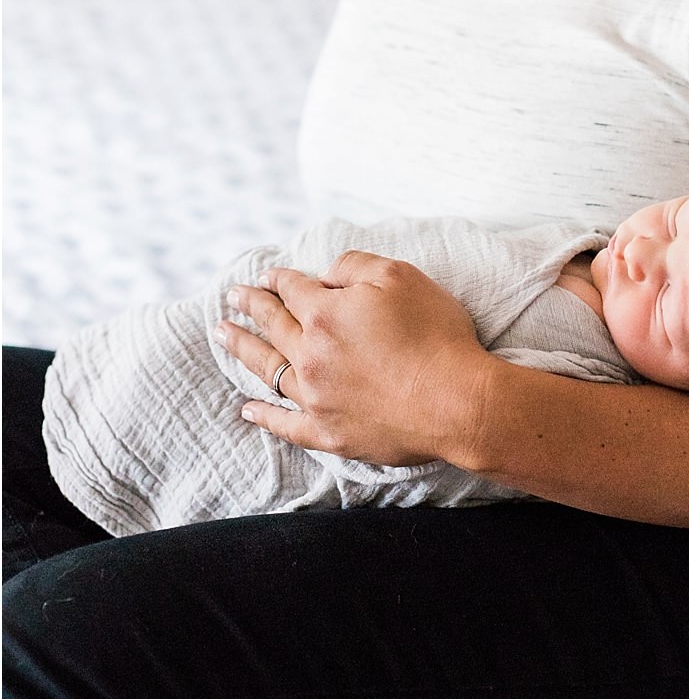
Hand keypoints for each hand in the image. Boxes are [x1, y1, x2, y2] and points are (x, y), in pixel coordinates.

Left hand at [217, 251, 490, 466]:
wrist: (456, 402)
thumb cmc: (435, 335)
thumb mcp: (401, 277)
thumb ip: (355, 265)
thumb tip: (325, 276)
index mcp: (324, 314)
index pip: (293, 290)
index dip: (278, 279)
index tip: (266, 276)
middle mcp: (310, 355)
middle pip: (272, 325)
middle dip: (250, 307)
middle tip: (231, 298)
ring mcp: (315, 397)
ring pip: (268, 369)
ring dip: (243, 349)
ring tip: (223, 335)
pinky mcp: (328, 433)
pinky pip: (285, 424)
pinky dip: (265, 416)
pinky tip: (248, 409)